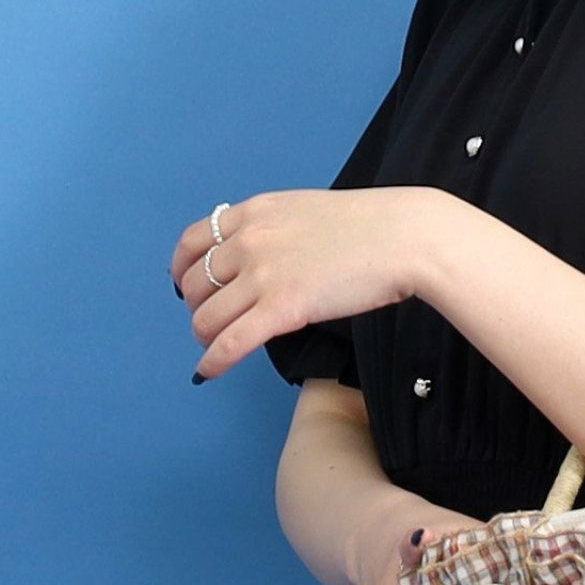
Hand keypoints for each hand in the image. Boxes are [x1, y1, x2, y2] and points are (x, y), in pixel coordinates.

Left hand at [171, 186, 443, 380]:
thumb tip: (269, 259)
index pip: (194, 241)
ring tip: (217, 347)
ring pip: (208, 316)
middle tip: (212, 323)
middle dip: (198, 308)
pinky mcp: (282, 308)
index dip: (183, 269)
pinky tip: (209, 372)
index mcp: (255, 213)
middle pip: (197, 283)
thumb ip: (278, 231)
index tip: (188, 286)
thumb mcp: (307, 212)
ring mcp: (263, 275)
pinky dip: (214, 361)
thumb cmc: (370, 227)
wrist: (401, 237)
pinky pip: (231, 342)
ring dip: (207, 337)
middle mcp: (249, 241)